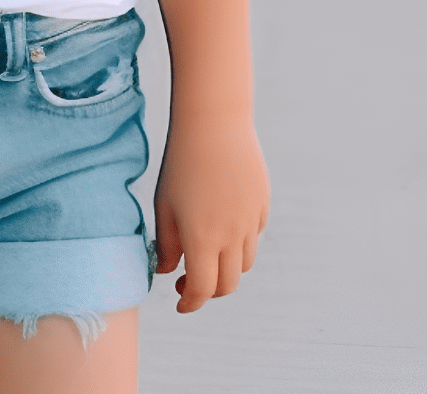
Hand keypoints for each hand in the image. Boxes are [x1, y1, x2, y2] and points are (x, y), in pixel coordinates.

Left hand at [152, 114, 268, 312]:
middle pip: (227, 284)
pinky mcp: (262, 206)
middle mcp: (232, 236)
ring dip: (225, 269)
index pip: (202, 290)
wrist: (214, 124)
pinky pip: (253, 237)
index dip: (189, 303)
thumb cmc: (181, 164)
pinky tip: (221, 226)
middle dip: (208, 291)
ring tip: (205, 253)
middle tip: (187, 281)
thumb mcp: (164, 206)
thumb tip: (168, 272)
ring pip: (244, 264)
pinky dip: (238, 244)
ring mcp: (251, 221)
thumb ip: (166, 245)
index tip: (179, 303)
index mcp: (203, 239)